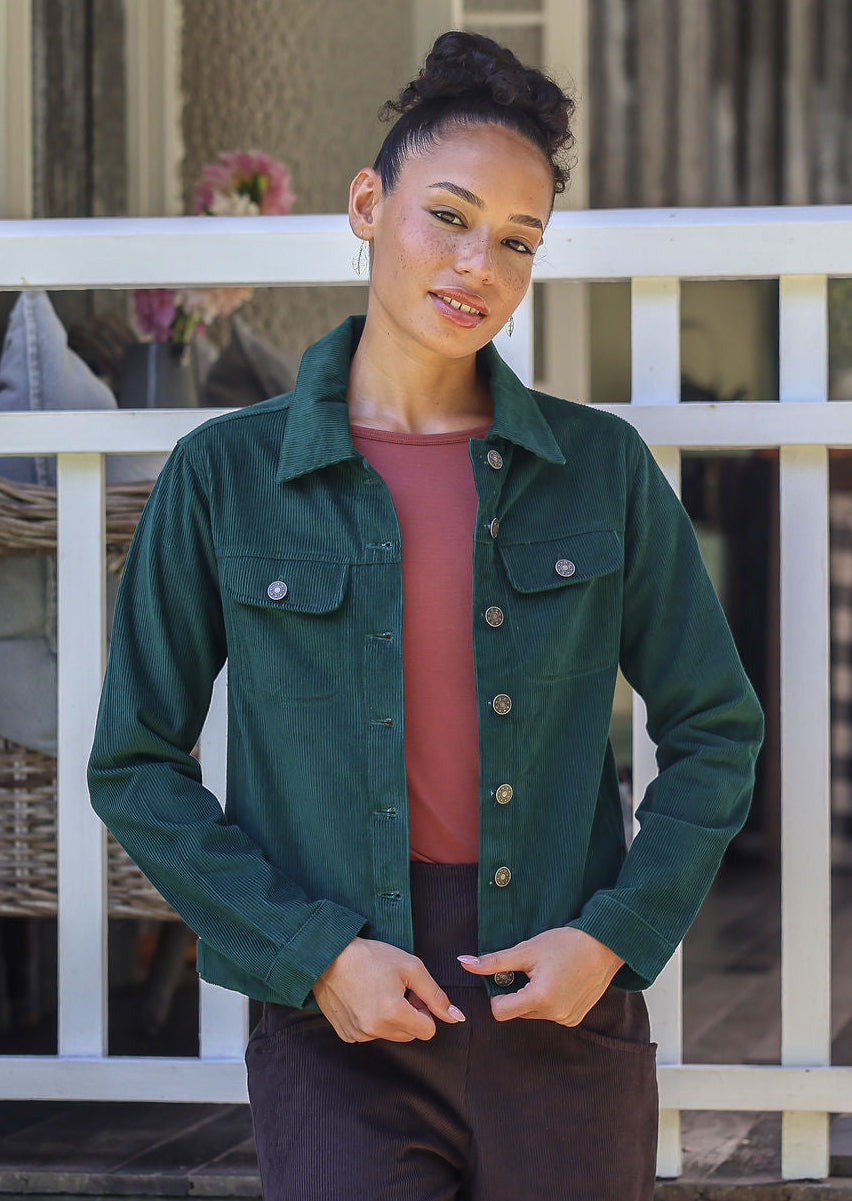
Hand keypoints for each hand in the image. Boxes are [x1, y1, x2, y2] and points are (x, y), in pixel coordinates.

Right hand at [313, 936, 465, 1042]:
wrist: (328, 956)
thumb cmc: (371, 957)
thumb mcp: (410, 967)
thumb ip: (436, 995)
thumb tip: (456, 1017)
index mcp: (394, 1014)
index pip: (428, 1030)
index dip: (424, 1009)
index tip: (412, 992)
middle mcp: (375, 1030)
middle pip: (410, 1034)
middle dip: (409, 1015)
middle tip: (396, 989)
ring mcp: (359, 1035)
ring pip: (391, 1035)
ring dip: (391, 1018)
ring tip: (377, 992)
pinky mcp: (347, 1035)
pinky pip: (371, 1034)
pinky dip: (372, 1020)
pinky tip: (363, 999)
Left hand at [458, 927, 623, 1025]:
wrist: (605, 946)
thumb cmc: (565, 943)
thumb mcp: (526, 950)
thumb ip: (494, 961)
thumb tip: (463, 963)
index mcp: (540, 999)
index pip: (499, 1011)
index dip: (497, 993)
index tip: (508, 975)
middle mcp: (554, 1015)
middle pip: (516, 1011)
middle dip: (516, 992)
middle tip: (529, 969)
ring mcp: (566, 1019)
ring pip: (532, 1012)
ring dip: (532, 996)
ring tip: (547, 973)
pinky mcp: (575, 1018)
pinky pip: (549, 1014)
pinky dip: (548, 1000)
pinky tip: (559, 981)